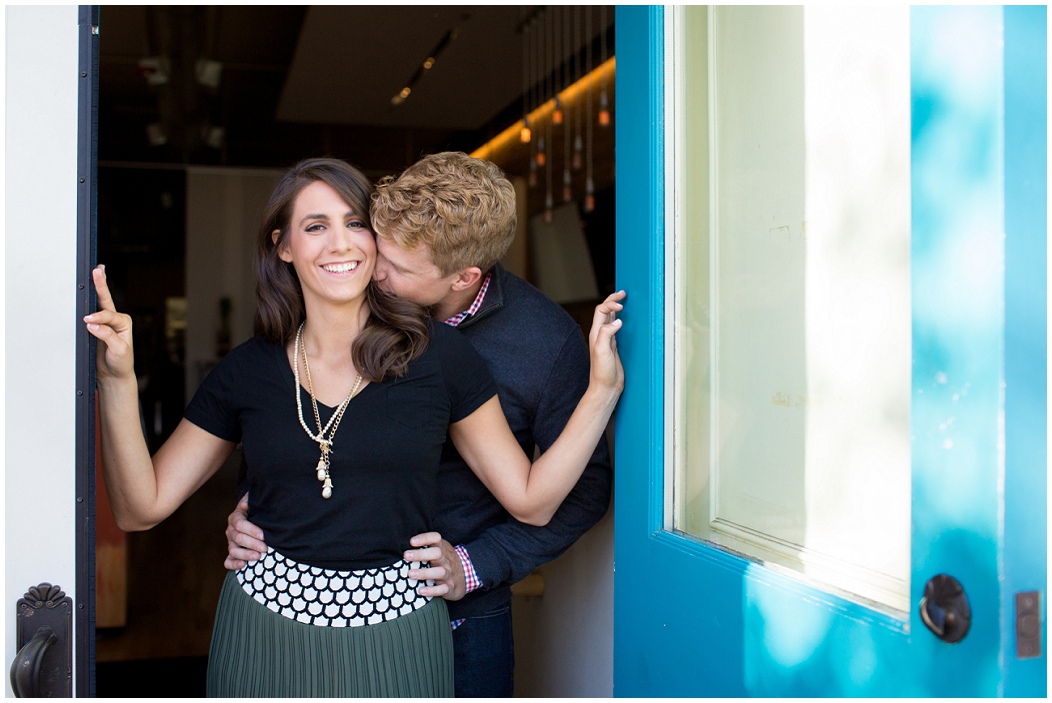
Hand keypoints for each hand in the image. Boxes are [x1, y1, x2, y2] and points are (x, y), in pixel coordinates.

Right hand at [83, 265, 134, 382]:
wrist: (114, 374)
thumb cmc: (120, 362)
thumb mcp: (118, 350)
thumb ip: (107, 336)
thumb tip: (92, 324)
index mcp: (124, 322)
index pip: (109, 316)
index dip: (98, 318)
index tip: (87, 322)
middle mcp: (116, 319)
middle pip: (106, 300)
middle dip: (101, 284)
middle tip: (97, 270)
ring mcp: (105, 322)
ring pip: (99, 302)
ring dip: (96, 287)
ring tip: (95, 272)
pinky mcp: (96, 326)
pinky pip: (90, 312)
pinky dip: (87, 300)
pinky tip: (86, 290)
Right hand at [224, 493, 267, 569]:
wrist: (254, 517)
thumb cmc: (257, 510)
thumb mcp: (254, 502)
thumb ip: (252, 500)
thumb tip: (247, 503)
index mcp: (236, 517)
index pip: (240, 524)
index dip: (251, 530)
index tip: (263, 535)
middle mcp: (231, 530)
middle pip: (238, 538)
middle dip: (252, 544)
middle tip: (265, 548)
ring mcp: (231, 543)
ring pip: (233, 550)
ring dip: (245, 554)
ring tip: (258, 557)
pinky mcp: (233, 553)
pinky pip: (228, 561)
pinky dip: (233, 564)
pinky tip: (243, 565)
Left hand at [403, 532, 465, 600]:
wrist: (466, 576)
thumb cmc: (444, 561)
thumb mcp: (439, 550)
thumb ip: (426, 547)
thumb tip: (402, 545)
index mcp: (442, 548)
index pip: (436, 538)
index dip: (424, 538)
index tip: (411, 541)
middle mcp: (446, 560)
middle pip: (436, 554)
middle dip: (421, 554)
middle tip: (406, 556)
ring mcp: (449, 574)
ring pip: (440, 572)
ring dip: (424, 573)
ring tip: (410, 574)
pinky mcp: (450, 587)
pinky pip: (443, 589)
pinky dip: (432, 591)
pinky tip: (421, 591)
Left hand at [588, 290, 625, 393]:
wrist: (606, 386)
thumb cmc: (602, 371)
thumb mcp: (602, 351)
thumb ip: (607, 334)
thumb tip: (617, 321)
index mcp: (596, 333)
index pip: (601, 311)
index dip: (610, 305)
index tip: (621, 306)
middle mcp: (600, 334)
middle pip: (604, 311)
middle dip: (612, 300)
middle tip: (623, 293)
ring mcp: (608, 340)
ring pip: (610, 318)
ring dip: (615, 308)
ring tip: (623, 300)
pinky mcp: (614, 346)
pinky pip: (616, 328)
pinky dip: (620, 320)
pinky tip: (625, 319)